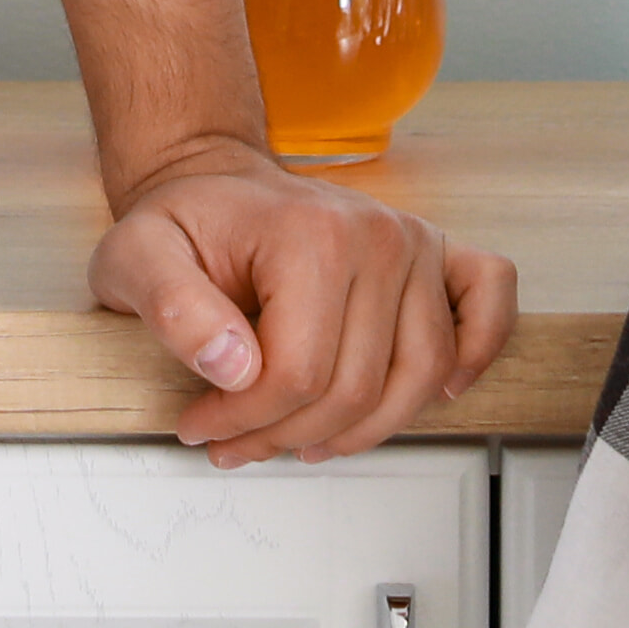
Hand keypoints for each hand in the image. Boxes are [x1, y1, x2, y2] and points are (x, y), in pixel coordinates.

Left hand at [89, 134, 519, 464]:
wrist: (217, 187)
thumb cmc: (186, 225)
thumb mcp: (138, 257)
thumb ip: (172, 308)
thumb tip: (231, 368)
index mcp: (312, 234)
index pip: (299, 374)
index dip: (244, 420)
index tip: (202, 424)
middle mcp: (379, 235)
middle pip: (356, 389)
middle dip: (287, 436)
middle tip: (236, 440)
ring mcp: (417, 245)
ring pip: (419, 379)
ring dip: (363, 429)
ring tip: (302, 438)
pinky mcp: (441, 255)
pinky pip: (489, 304)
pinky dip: (477, 353)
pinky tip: (439, 391)